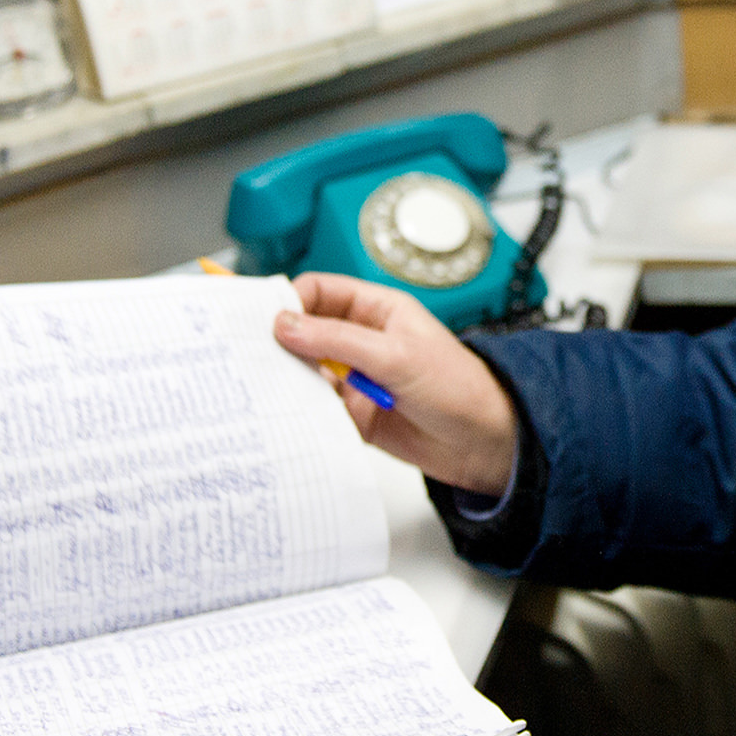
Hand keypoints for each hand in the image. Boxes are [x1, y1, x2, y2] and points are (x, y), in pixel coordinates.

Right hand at [274, 273, 517, 496]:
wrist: (483, 443)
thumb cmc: (458, 387)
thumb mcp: (396, 355)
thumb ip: (338, 339)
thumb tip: (286, 324)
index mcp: (377, 311)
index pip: (321, 292)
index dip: (292, 300)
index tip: (265, 318)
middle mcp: (363, 341)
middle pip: (307, 331)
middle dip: (282, 340)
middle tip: (252, 351)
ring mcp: (356, 377)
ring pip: (307, 370)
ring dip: (289, 376)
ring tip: (266, 383)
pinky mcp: (352, 413)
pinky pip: (316, 406)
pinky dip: (301, 409)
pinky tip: (288, 412)